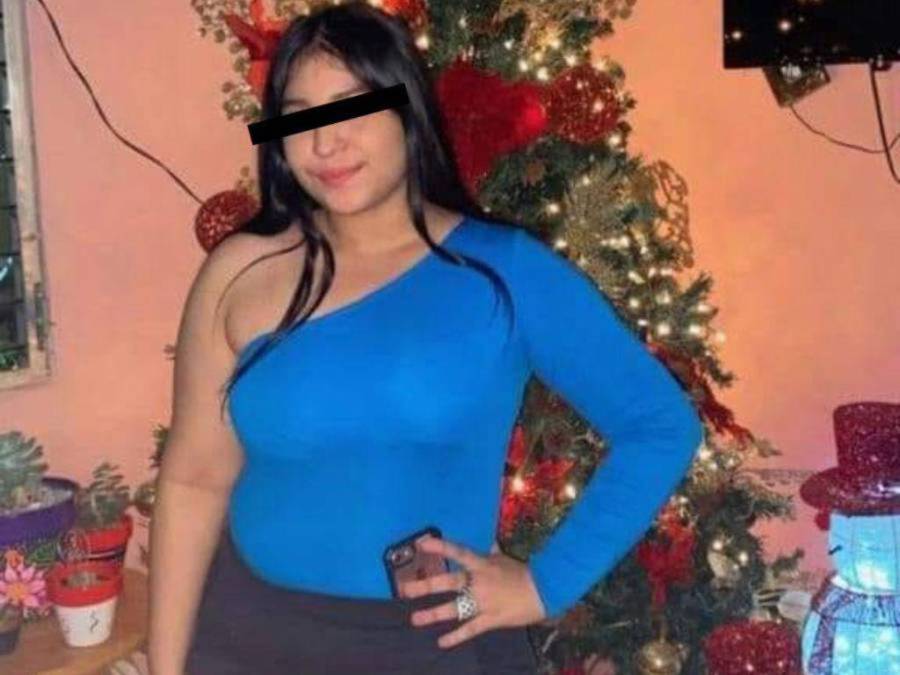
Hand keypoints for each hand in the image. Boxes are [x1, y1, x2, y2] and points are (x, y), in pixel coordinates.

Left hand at [398, 536, 546, 648]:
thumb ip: (493, 552)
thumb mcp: (505, 559)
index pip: (458, 553)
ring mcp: (483, 602)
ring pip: (454, 609)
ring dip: (433, 614)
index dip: (440, 547)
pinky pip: (470, 629)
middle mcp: (479, 582)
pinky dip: (456, 637)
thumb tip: (491, 544)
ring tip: (415, 619)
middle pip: (448, 583)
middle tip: (404, 590)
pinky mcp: (491, 620)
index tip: (421, 543)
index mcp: (482, 564)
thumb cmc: (523, 572)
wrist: (545, 590)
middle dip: (425, 586)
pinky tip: (441, 642)